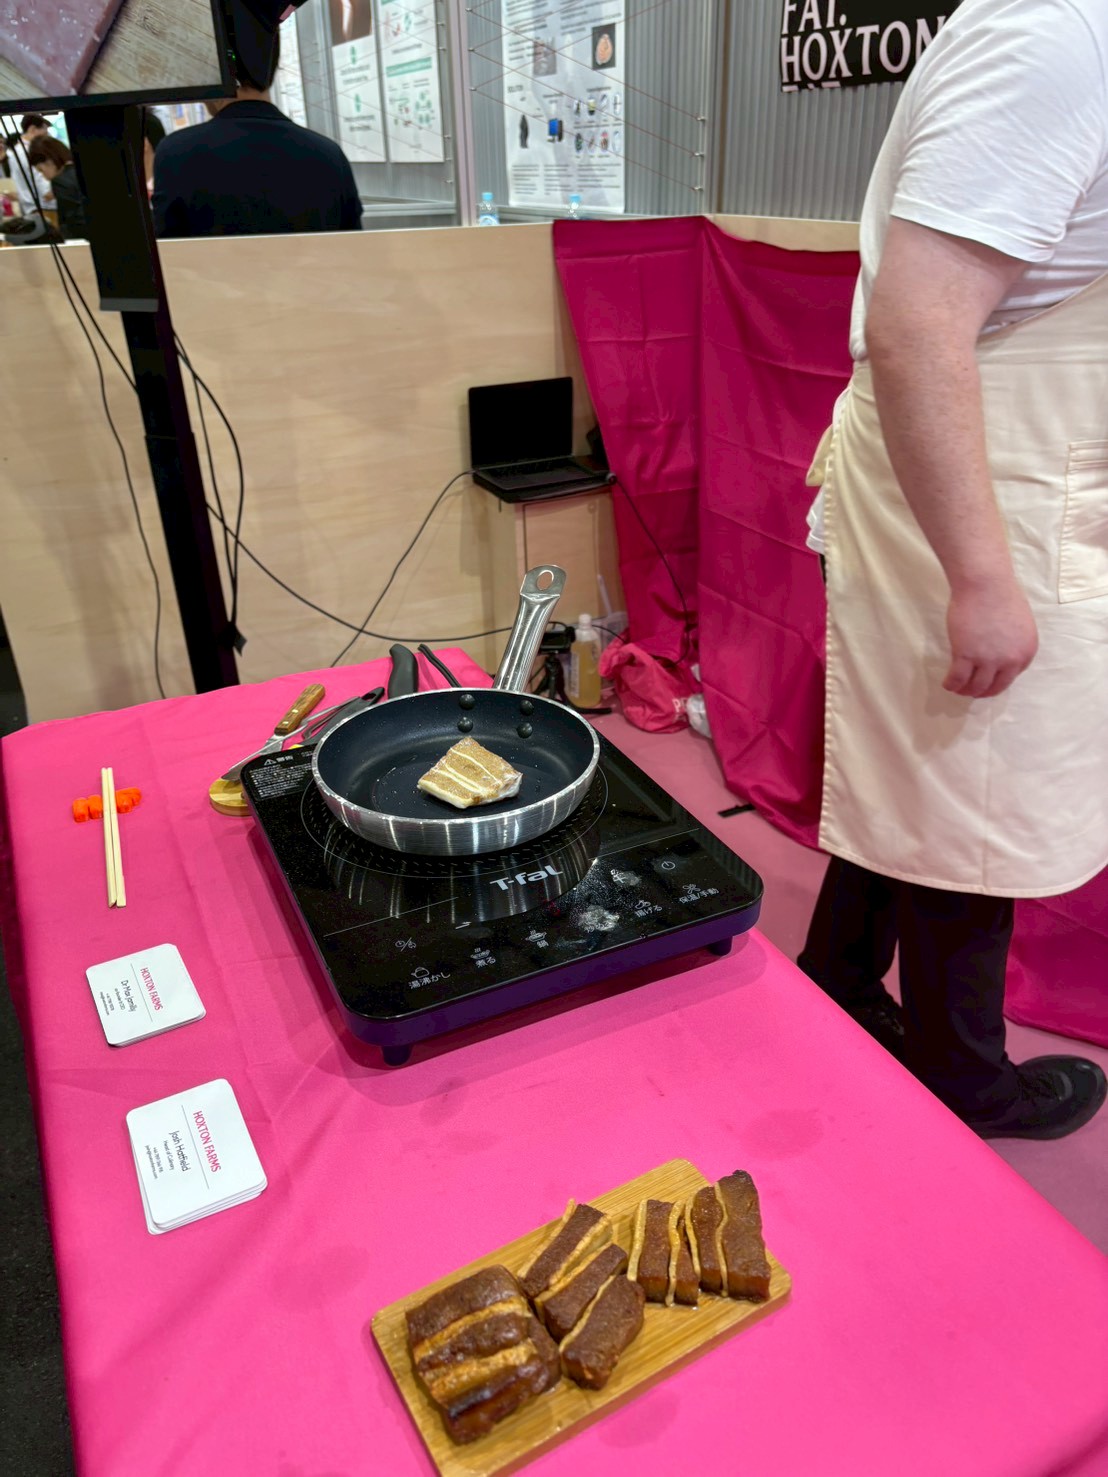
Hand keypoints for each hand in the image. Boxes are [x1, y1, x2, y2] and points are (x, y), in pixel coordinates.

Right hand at [944, 578, 1037, 697]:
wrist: (986, 584)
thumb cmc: (1001, 596)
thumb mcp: (1019, 625)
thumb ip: (1012, 643)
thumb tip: (999, 652)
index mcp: (1027, 652)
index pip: (1011, 677)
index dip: (997, 681)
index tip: (987, 681)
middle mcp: (1011, 660)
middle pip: (995, 687)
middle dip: (983, 692)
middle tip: (972, 691)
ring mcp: (988, 660)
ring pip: (976, 687)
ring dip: (965, 691)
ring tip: (957, 688)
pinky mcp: (966, 655)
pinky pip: (957, 679)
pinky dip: (951, 684)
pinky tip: (946, 683)